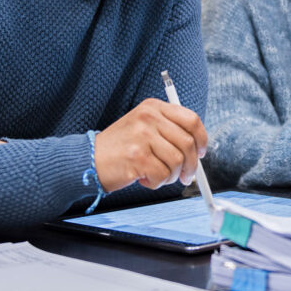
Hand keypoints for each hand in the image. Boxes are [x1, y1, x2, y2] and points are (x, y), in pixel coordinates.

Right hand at [93, 98, 207, 191]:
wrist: (89, 159)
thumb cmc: (120, 147)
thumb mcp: (143, 127)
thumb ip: (169, 130)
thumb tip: (198, 148)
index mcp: (153, 107)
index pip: (191, 120)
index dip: (201, 139)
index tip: (201, 153)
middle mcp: (148, 117)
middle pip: (187, 143)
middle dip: (191, 165)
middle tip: (185, 177)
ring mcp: (142, 135)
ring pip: (177, 161)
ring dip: (171, 176)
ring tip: (156, 176)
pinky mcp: (137, 156)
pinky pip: (162, 175)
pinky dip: (157, 183)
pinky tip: (144, 178)